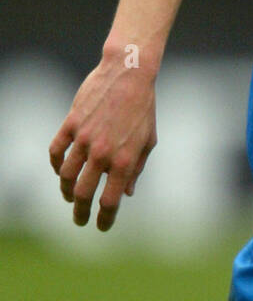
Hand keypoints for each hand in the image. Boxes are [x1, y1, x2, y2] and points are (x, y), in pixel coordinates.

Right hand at [49, 55, 157, 231]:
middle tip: (80, 220)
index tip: (101, 227)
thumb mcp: (148, 140)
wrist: (129, 73)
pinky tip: (60, 170)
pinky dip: (55, 164)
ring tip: (69, 196)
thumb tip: (127, 193)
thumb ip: (137, 168)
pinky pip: (56, 151)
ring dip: (65, 191)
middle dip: (80, 213)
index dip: (104, 219)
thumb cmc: (143, 107)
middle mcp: (103, 153)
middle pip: (83, 194)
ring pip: (65, 176)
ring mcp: (85, 138)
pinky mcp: (72, 123)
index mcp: (125, 160)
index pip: (110, 201)